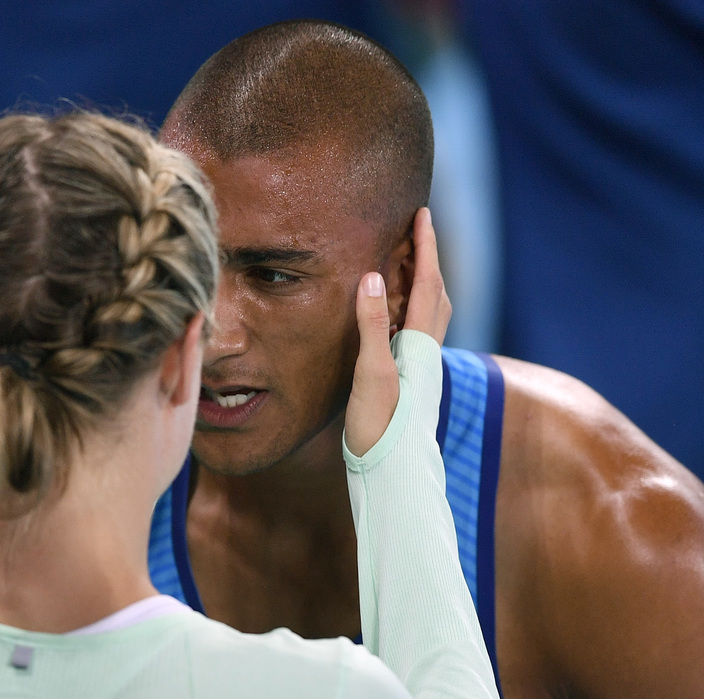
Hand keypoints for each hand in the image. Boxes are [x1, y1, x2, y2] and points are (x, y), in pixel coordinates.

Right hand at [344, 208, 449, 454]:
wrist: (393, 473)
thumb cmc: (380, 427)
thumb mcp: (372, 374)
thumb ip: (372, 324)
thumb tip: (370, 275)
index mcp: (419, 344)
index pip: (426, 283)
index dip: (425, 247)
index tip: (423, 214)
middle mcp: (427, 352)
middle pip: (436, 293)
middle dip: (429, 259)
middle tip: (419, 230)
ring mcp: (422, 367)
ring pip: (432, 312)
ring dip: (425, 281)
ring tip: (409, 262)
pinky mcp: (413, 379)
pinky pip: (419, 329)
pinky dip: (413, 306)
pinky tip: (396, 313)